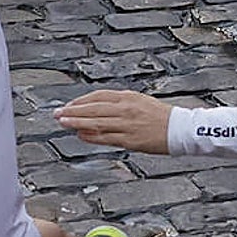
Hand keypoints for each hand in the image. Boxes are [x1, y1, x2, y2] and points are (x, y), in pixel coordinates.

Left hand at [56, 89, 173, 152]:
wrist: (179, 129)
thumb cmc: (161, 116)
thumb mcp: (140, 102)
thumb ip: (120, 105)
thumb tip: (99, 109)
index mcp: (128, 96)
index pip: (99, 96)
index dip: (81, 101)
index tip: (69, 105)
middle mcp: (126, 108)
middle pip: (93, 108)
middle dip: (73, 110)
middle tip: (58, 113)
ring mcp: (127, 124)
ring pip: (96, 122)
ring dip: (77, 122)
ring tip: (63, 123)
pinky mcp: (130, 140)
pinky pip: (106, 137)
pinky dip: (91, 136)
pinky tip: (80, 136)